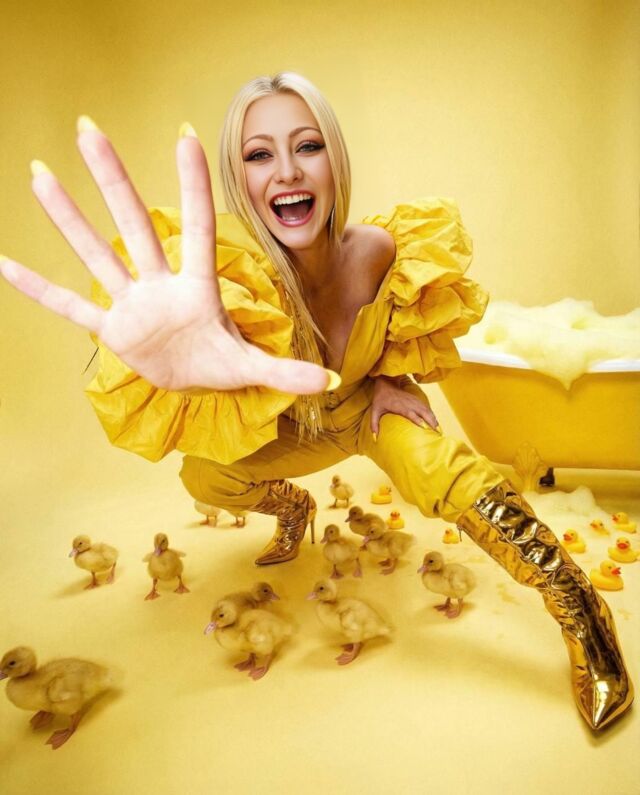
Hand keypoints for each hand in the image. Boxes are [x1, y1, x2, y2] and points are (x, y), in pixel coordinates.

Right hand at [0, 119, 333, 394]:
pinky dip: (40, 291)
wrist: (192, 387)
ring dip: (68, 218)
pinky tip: (5, 265)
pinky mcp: (112, 330)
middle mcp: (159, 285)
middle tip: (88, 128)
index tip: (183, 133)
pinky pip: (71, 307)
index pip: (194, 227)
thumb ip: (286, 371)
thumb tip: (329, 379)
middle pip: (133, 224)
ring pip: (97, 253)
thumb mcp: (250, 368)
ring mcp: (132, 304)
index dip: (189, 184)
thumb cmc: (221, 365)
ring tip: (41, 174)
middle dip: (112, 179)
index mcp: (196, 287)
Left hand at [370, 376, 438, 438]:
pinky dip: (432, 414)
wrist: (386, 383)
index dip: (417, 419)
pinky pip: (426, 407)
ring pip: (426, 409)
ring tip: (439, 429)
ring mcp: (413, 400)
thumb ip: (374, 424)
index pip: (410, 412)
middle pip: (422, 411)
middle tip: (437, 432)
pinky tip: (436, 421)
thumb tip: (374, 439)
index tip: (424, 427)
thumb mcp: (375, 411)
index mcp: (399, 406)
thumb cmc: (380, 399)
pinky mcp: (416, 399)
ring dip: (434, 418)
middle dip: (430, 421)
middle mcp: (408, 403)